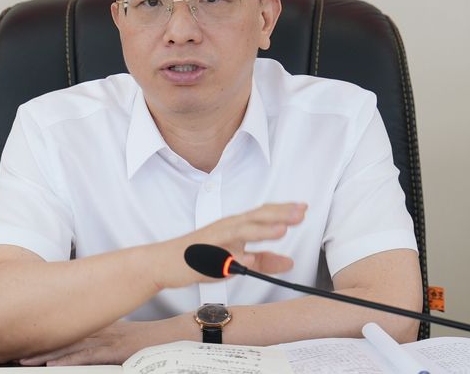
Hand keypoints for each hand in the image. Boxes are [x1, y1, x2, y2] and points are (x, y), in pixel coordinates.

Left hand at [19, 317, 191, 365]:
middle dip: (38, 344)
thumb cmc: (155, 344)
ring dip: (46, 353)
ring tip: (22, 360)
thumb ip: (108, 347)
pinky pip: (90, 356)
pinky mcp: (117, 350)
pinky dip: (70, 360)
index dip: (45, 337)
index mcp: (103, 329)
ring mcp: (109, 339)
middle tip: (12, 352)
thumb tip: (87, 356)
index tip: (23, 342)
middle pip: (65, 337)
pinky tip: (52, 365)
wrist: (179, 338)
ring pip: (72, 346)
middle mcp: (103, 331)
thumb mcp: (126, 344)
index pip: (69, 332)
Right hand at [154, 202, 306, 289]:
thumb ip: (263, 261)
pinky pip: (220, 253)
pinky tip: (248, 256)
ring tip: (282, 229)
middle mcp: (227, 226)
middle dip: (279, 214)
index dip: (283, 210)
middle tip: (300, 212)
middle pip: (256, 216)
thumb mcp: (237, 260)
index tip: (303, 208)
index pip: (263, 214)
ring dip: (262, 230)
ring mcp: (215, 238)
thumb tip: (289, 262)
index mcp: (237, 226)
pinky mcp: (203, 252)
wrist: (166, 261)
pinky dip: (234, 254)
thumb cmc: (201, 257)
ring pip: (241, 230)